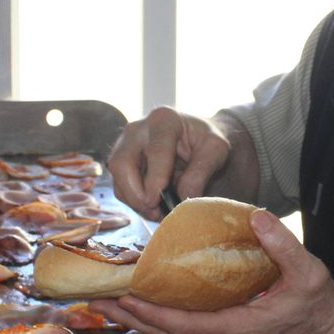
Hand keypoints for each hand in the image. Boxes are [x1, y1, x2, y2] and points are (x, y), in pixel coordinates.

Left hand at [91, 210, 333, 333]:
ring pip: (169, 331)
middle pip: (165, 331)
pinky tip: (141, 303)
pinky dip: (156, 316)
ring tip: (106, 301)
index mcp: (237, 325)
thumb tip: (255, 215)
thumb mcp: (308, 272)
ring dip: (137, 317)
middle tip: (94, 299)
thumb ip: (283, 244)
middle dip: (129, 316)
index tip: (125, 297)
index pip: (184, 323)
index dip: (151, 312)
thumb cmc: (318, 306)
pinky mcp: (223, 330)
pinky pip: (180, 326)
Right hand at [108, 107, 233, 220]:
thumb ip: (201, 172)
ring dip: (134, 200)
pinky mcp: (121, 161)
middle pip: (122, 162)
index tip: (157, 201)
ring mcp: (125, 144)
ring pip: (117, 177)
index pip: (155, 151)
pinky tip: (152, 208)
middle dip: (135, 193)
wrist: (195, 138)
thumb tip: (183, 197)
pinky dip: (133, 201)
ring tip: (157, 213)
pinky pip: (119, 185)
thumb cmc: (204, 141)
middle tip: (154, 212)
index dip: (155, 178)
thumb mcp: (216, 151)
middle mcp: (138, 128)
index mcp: (165, 120)